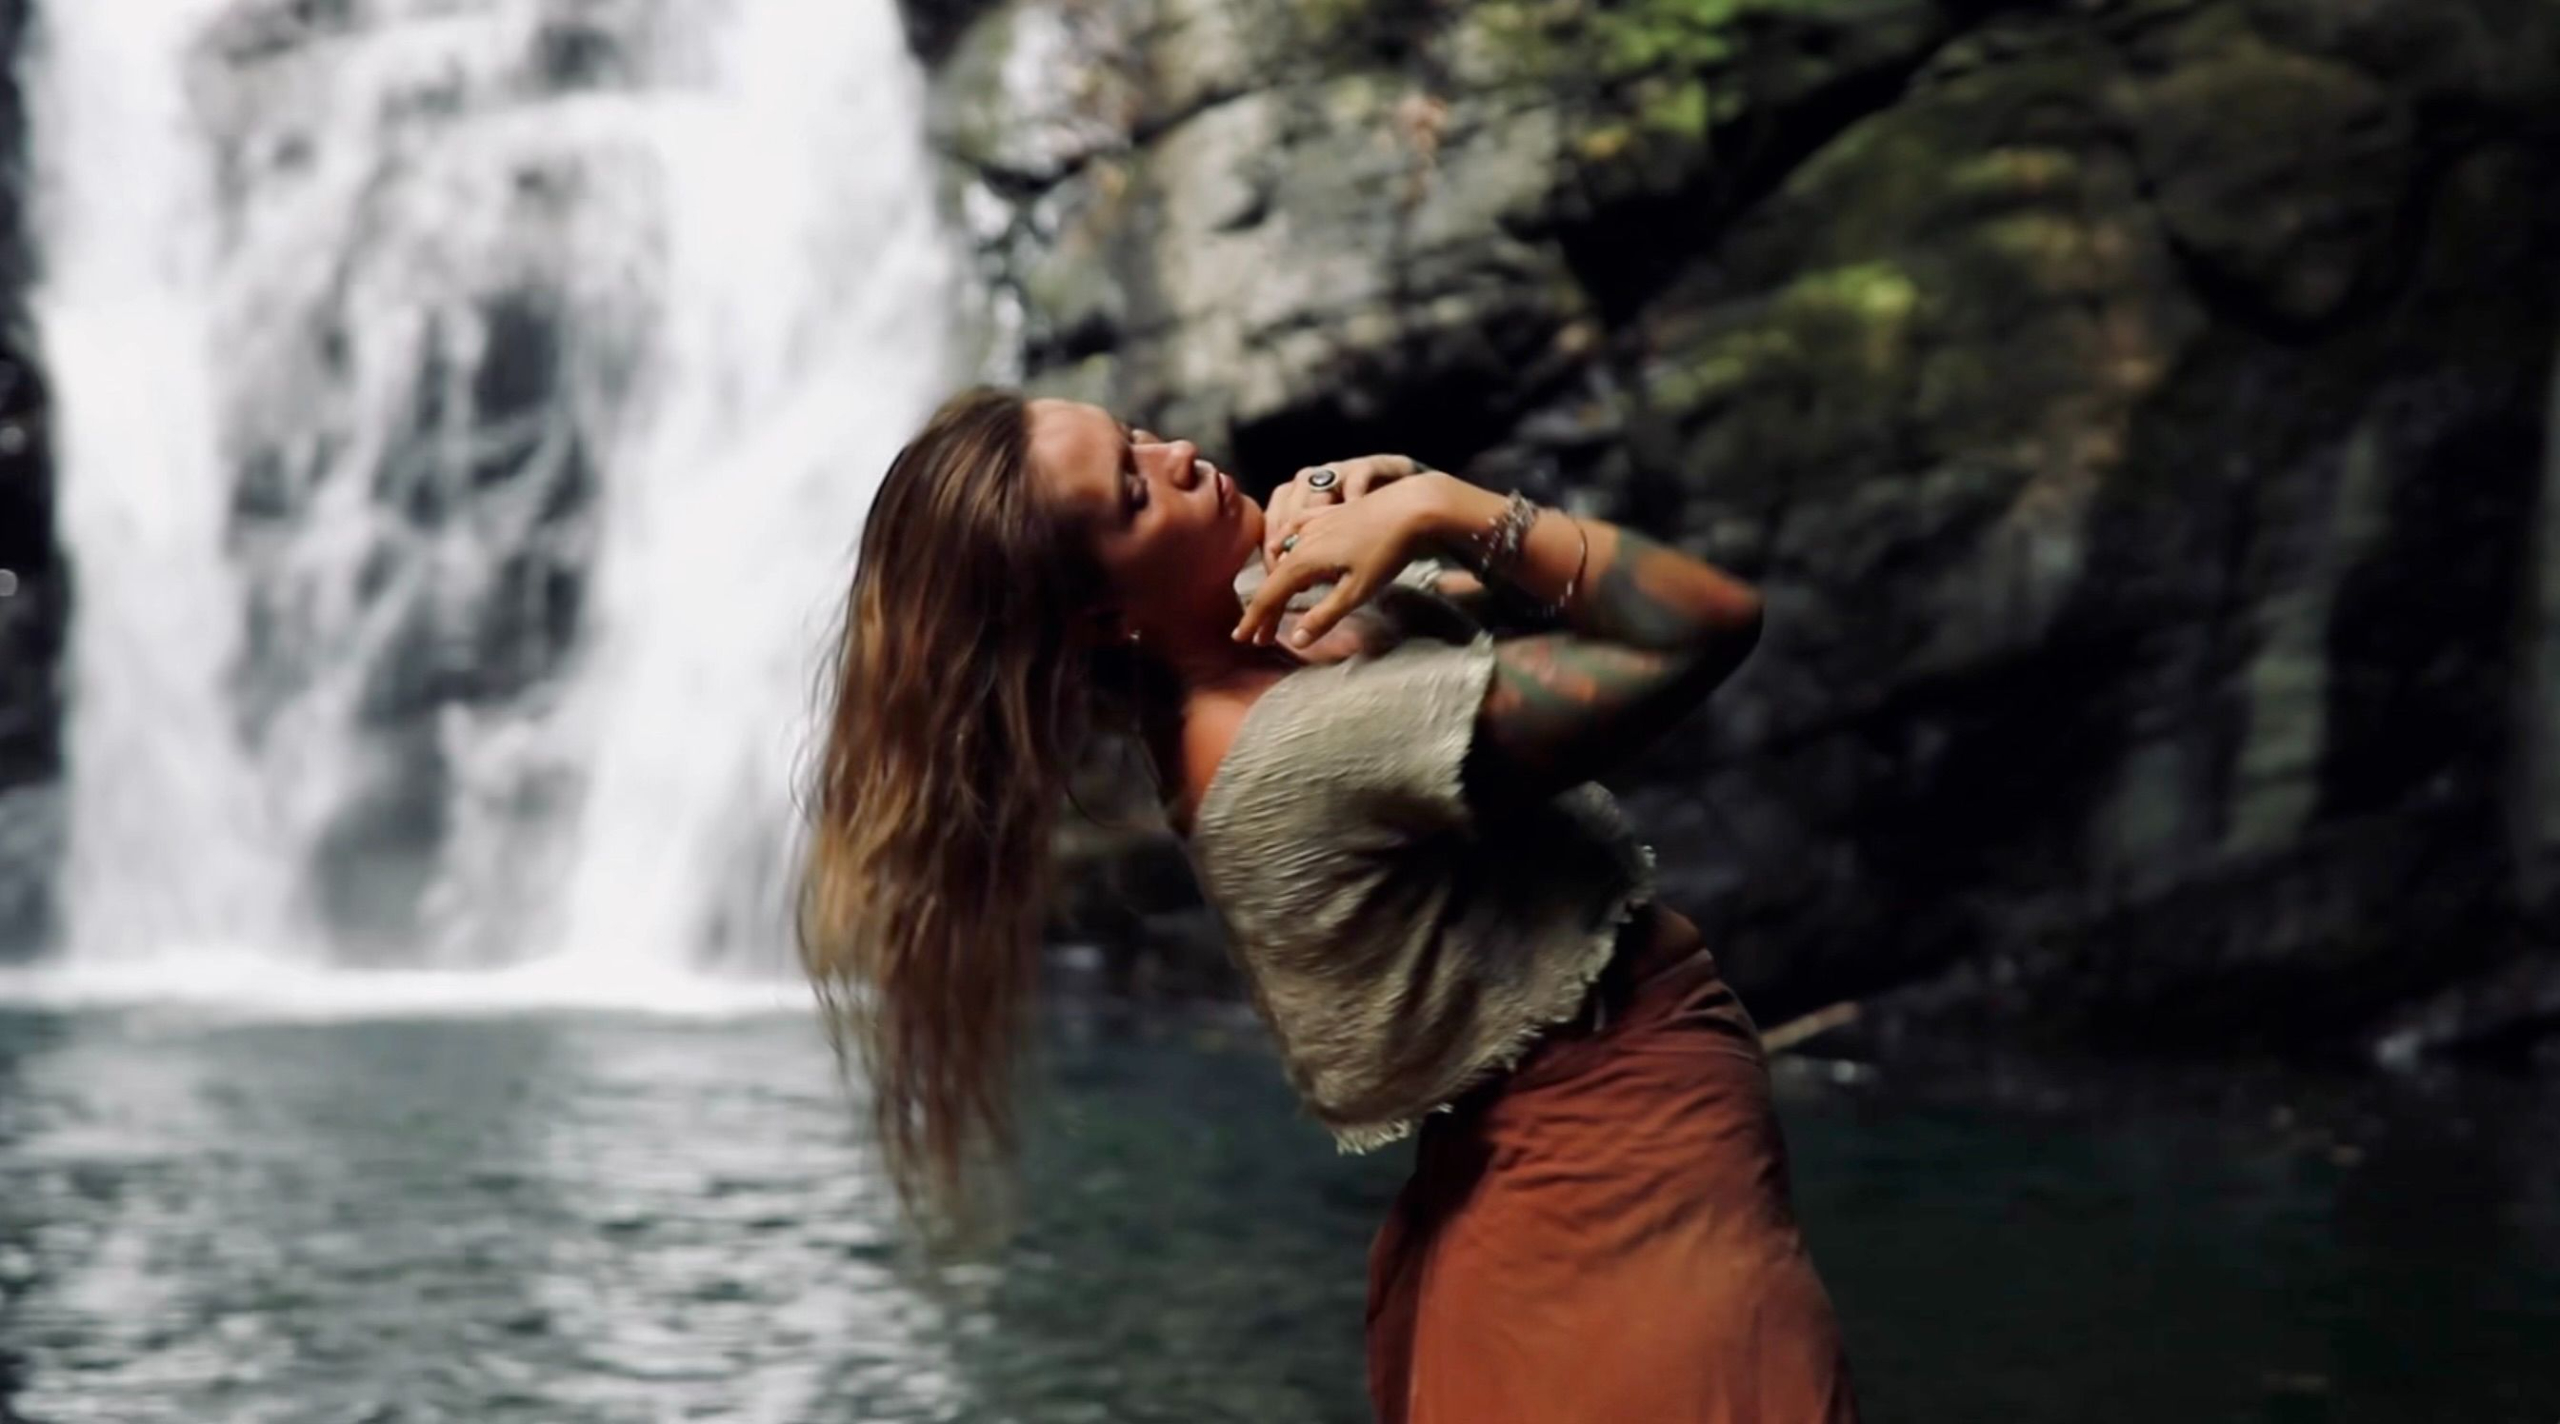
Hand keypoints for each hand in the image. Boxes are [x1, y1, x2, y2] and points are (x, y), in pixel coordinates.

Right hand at [1236, 475, 1448, 647]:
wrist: (1411, 505)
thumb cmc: (1387, 551)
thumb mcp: (1357, 591)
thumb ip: (1324, 616)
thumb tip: (1295, 640)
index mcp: (1303, 562)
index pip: (1270, 596)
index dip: (1255, 619)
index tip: (1242, 639)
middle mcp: (1301, 540)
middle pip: (1274, 579)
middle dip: (1264, 608)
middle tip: (1259, 635)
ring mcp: (1314, 523)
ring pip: (1282, 555)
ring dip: (1275, 581)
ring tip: (1272, 600)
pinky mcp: (1329, 513)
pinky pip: (1294, 529)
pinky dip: (1283, 543)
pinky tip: (1283, 544)